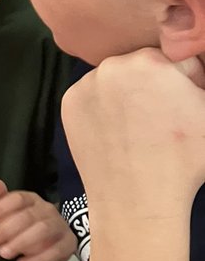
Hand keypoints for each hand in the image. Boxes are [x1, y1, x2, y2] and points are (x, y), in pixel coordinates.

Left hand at [0, 180, 75, 260]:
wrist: (56, 236)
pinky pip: (55, 251)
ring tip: (4, 253)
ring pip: (43, 231)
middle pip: (27, 217)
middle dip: (4, 231)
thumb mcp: (10, 210)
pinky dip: (38, 259)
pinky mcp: (67, 244)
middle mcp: (46, 210)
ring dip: (21, 243)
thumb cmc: (27, 223)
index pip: (16, 199)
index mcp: (31, 199)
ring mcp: (59, 226)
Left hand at [62, 49, 204, 213]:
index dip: (189, 83)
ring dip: (128, 93)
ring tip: (139, 128)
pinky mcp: (68, 104)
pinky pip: (93, 95)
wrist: (137, 201)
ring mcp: (85, 85)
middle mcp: (112, 66)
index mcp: (150, 61)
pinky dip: (103, 107)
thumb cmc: (183, 160)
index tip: (185, 106)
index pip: (178, 60)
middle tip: (161, 118)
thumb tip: (187, 81)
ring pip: (116, 79)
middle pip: (144, 66)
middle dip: (156, 85)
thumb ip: (200, 81)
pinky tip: (117, 131)